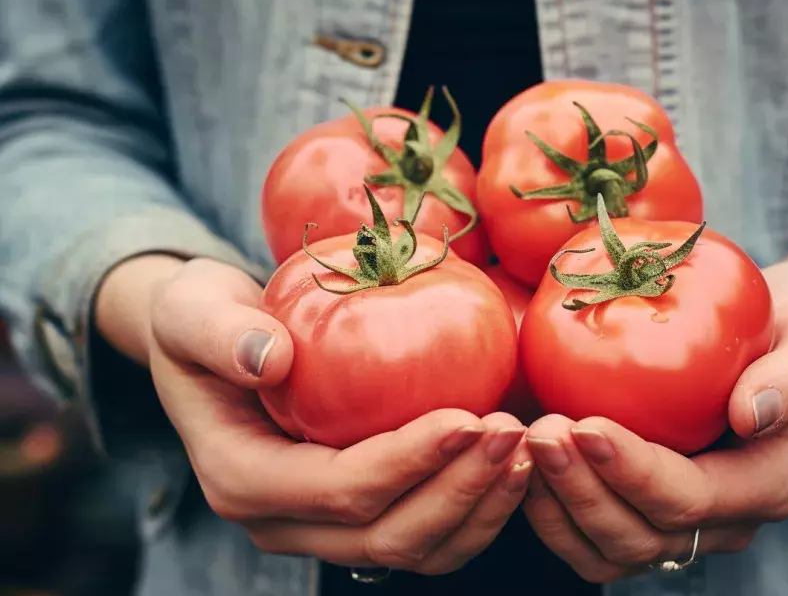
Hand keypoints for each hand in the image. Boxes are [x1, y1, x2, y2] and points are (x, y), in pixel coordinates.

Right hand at [97, 256, 532, 574]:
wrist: (216, 346)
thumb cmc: (204, 321)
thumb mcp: (190, 309)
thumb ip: (218, 332)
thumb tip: (269, 359)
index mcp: (241, 480)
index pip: (339, 489)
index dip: (407, 460)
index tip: (466, 415)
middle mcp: (281, 522)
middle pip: (386, 534)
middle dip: (459, 488)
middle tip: (513, 431)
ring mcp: (321, 528)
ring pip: (416, 549)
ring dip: (480, 507)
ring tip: (527, 449)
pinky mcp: (358, 516)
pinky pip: (429, 535)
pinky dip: (478, 509)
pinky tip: (515, 463)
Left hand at [522, 259, 787, 582]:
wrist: (787, 338)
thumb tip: (751, 412)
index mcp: (767, 484)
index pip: (690, 497)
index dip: (633, 470)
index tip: (585, 424)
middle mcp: (725, 519)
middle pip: (641, 535)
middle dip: (583, 490)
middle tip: (539, 430)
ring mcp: (683, 521)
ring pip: (609, 550)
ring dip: (559, 506)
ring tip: (525, 445)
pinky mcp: (646, 508)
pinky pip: (590, 537)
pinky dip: (551, 512)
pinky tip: (524, 461)